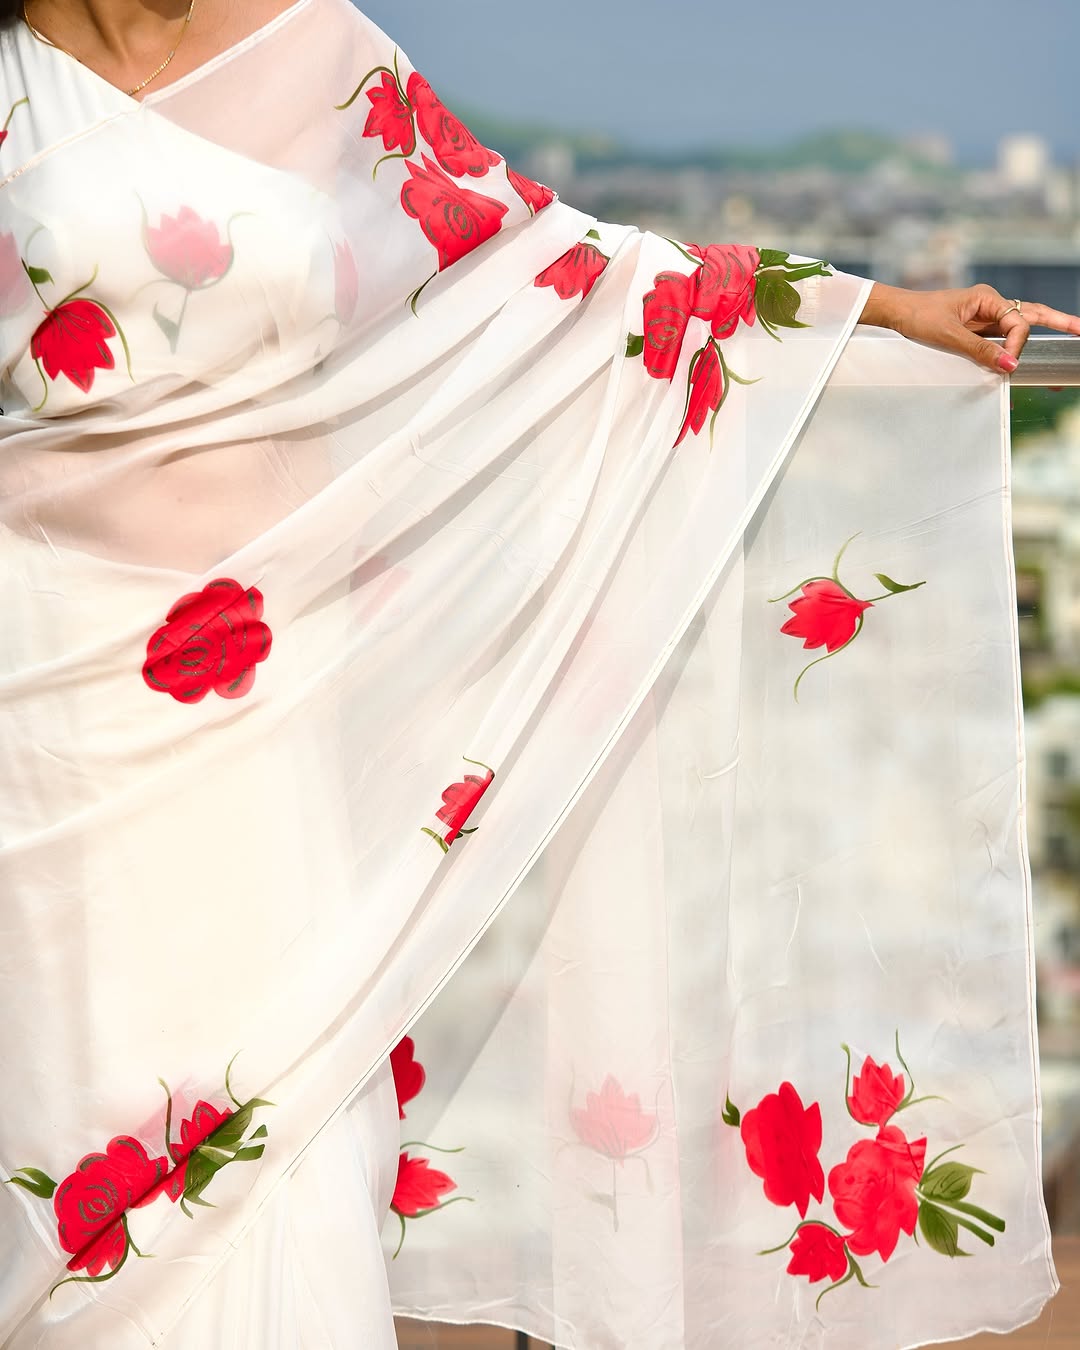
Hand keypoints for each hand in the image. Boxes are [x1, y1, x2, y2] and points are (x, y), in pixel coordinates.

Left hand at [858, 282, 1079, 374]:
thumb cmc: (918, 316)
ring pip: (1020, 325)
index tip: (1009, 362)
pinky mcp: (975, 330)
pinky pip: (1001, 338)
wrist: (896, 313)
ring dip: (1042, 332)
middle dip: (1058, 322)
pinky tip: (1022, 358)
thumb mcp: (949, 336)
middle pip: (1032, 315)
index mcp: (987, 299)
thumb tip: (1009, 364)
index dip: (1018, 343)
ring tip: (1070, 334)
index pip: (1018, 322)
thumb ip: (980, 351)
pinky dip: (1013, 348)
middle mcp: (989, 305)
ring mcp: (983, 317)